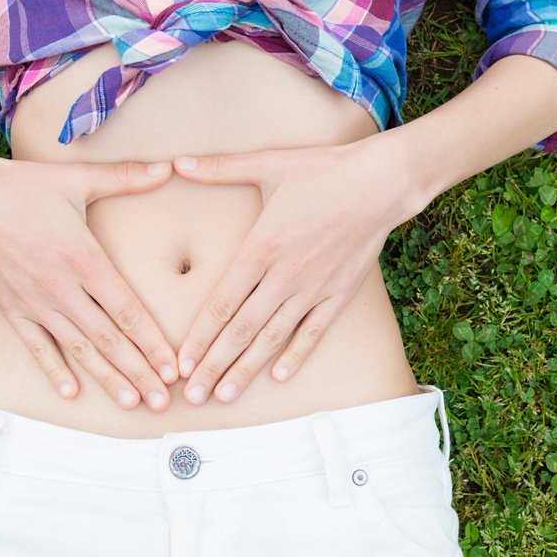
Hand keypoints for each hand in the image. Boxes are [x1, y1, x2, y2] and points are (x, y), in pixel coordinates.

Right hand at [0, 148, 181, 411]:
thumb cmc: (24, 186)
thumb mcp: (78, 179)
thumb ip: (126, 178)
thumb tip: (169, 167)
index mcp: (84, 259)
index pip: (127, 311)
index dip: (152, 343)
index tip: (173, 367)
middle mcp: (62, 288)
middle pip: (108, 339)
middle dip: (139, 372)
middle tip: (162, 401)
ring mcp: (36, 302)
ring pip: (78, 348)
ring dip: (106, 378)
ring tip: (130, 403)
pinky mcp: (13, 308)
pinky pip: (37, 346)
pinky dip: (54, 370)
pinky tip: (72, 393)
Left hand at [169, 135, 428, 404]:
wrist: (380, 184)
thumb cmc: (322, 171)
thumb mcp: (268, 163)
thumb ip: (219, 168)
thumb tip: (176, 161)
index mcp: (261, 248)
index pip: (222, 303)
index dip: (200, 337)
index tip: (181, 363)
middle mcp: (284, 276)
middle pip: (242, 330)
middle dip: (215, 365)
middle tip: (194, 395)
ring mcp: (313, 288)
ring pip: (273, 338)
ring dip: (247, 369)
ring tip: (226, 395)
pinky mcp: (339, 293)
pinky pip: (313, 332)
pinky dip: (295, 355)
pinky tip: (278, 377)